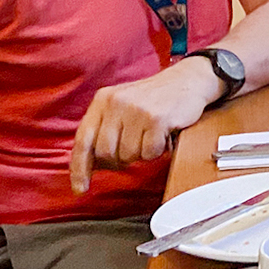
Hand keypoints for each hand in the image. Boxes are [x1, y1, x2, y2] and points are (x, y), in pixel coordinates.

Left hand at [70, 57, 220, 192]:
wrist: (188, 80)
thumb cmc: (155, 99)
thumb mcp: (123, 106)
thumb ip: (105, 130)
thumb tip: (92, 165)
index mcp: (103, 100)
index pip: (83, 140)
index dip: (79, 168)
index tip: (80, 188)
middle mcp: (116, 103)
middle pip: (105, 152)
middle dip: (120, 159)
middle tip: (134, 150)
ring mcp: (136, 110)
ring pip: (128, 155)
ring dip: (142, 153)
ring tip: (151, 137)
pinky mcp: (157, 119)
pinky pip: (150, 152)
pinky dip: (157, 150)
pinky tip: (162, 136)